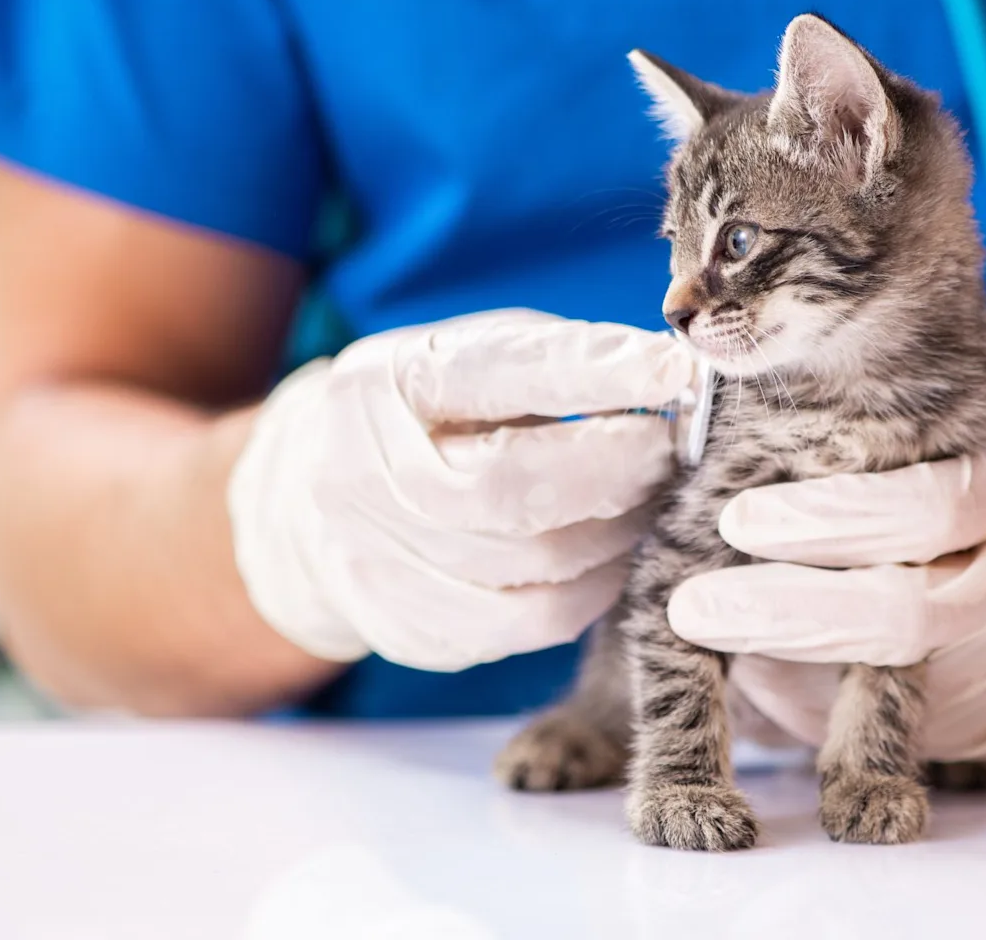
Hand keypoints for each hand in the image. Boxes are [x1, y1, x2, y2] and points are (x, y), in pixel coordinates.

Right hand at [228, 309, 692, 670]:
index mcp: (385, 384)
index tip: (673, 372)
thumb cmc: (428, 417)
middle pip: (509, 487)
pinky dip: (595, 589)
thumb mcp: (471, 358)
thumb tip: (671, 378)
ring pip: (533, 566)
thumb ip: (558, 362)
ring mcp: (379, 561)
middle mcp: (365, 475)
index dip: (592, 373)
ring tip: (654, 501)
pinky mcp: (410, 627)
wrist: (311, 502)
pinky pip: (531, 621)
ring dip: (618, 533)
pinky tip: (615, 556)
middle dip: (615, 469)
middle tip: (674, 451)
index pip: (495, 374)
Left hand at [672, 328, 985, 759]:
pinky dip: (828, 712)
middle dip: (786, 615)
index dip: (829, 519)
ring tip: (713, 639)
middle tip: (692, 609)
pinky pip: (903, 732)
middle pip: (902, 618)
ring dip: (790, 674)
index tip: (736, 517)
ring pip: (891, 690)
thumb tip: (789, 308)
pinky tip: (768, 676)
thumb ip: (912, 357)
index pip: (926, 507)